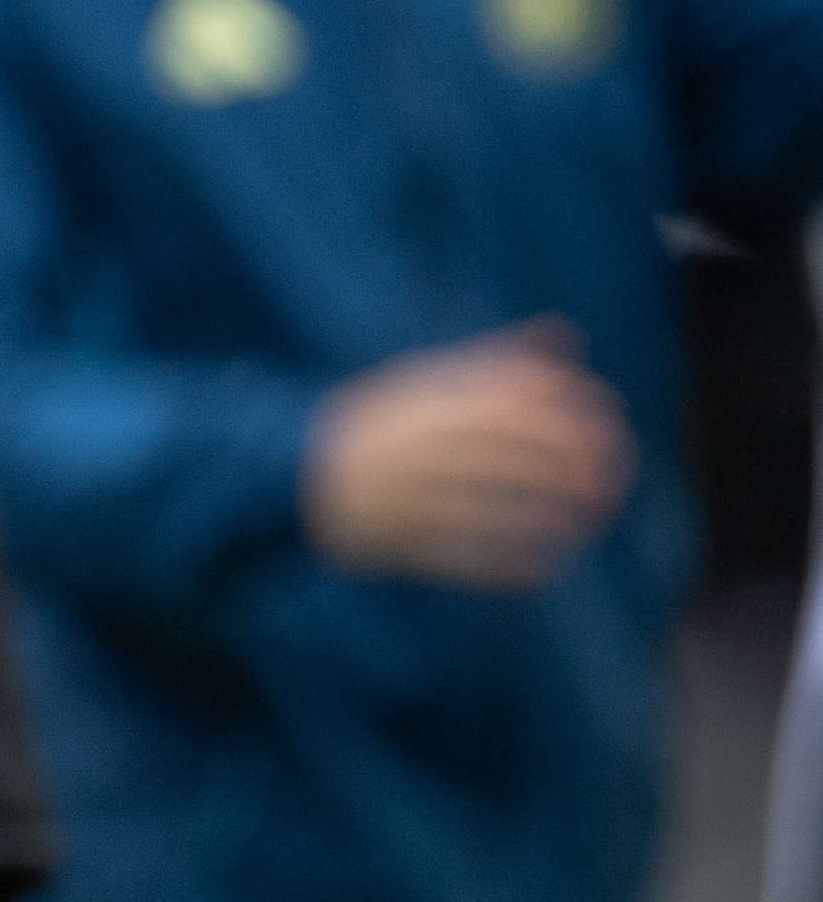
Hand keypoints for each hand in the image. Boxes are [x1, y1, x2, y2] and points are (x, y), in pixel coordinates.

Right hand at [305, 323, 634, 589]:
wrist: (293, 473)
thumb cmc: (378, 422)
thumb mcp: (424, 378)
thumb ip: (494, 359)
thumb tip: (562, 335)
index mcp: (427, 404)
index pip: (517, 406)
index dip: (572, 420)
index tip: (608, 431)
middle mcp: (418, 448)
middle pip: (513, 459)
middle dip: (572, 474)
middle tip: (607, 486)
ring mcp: (406, 498)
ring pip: (495, 511)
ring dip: (550, 521)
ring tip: (585, 525)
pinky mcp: (396, 542)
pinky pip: (463, 559)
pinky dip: (508, 566)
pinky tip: (544, 567)